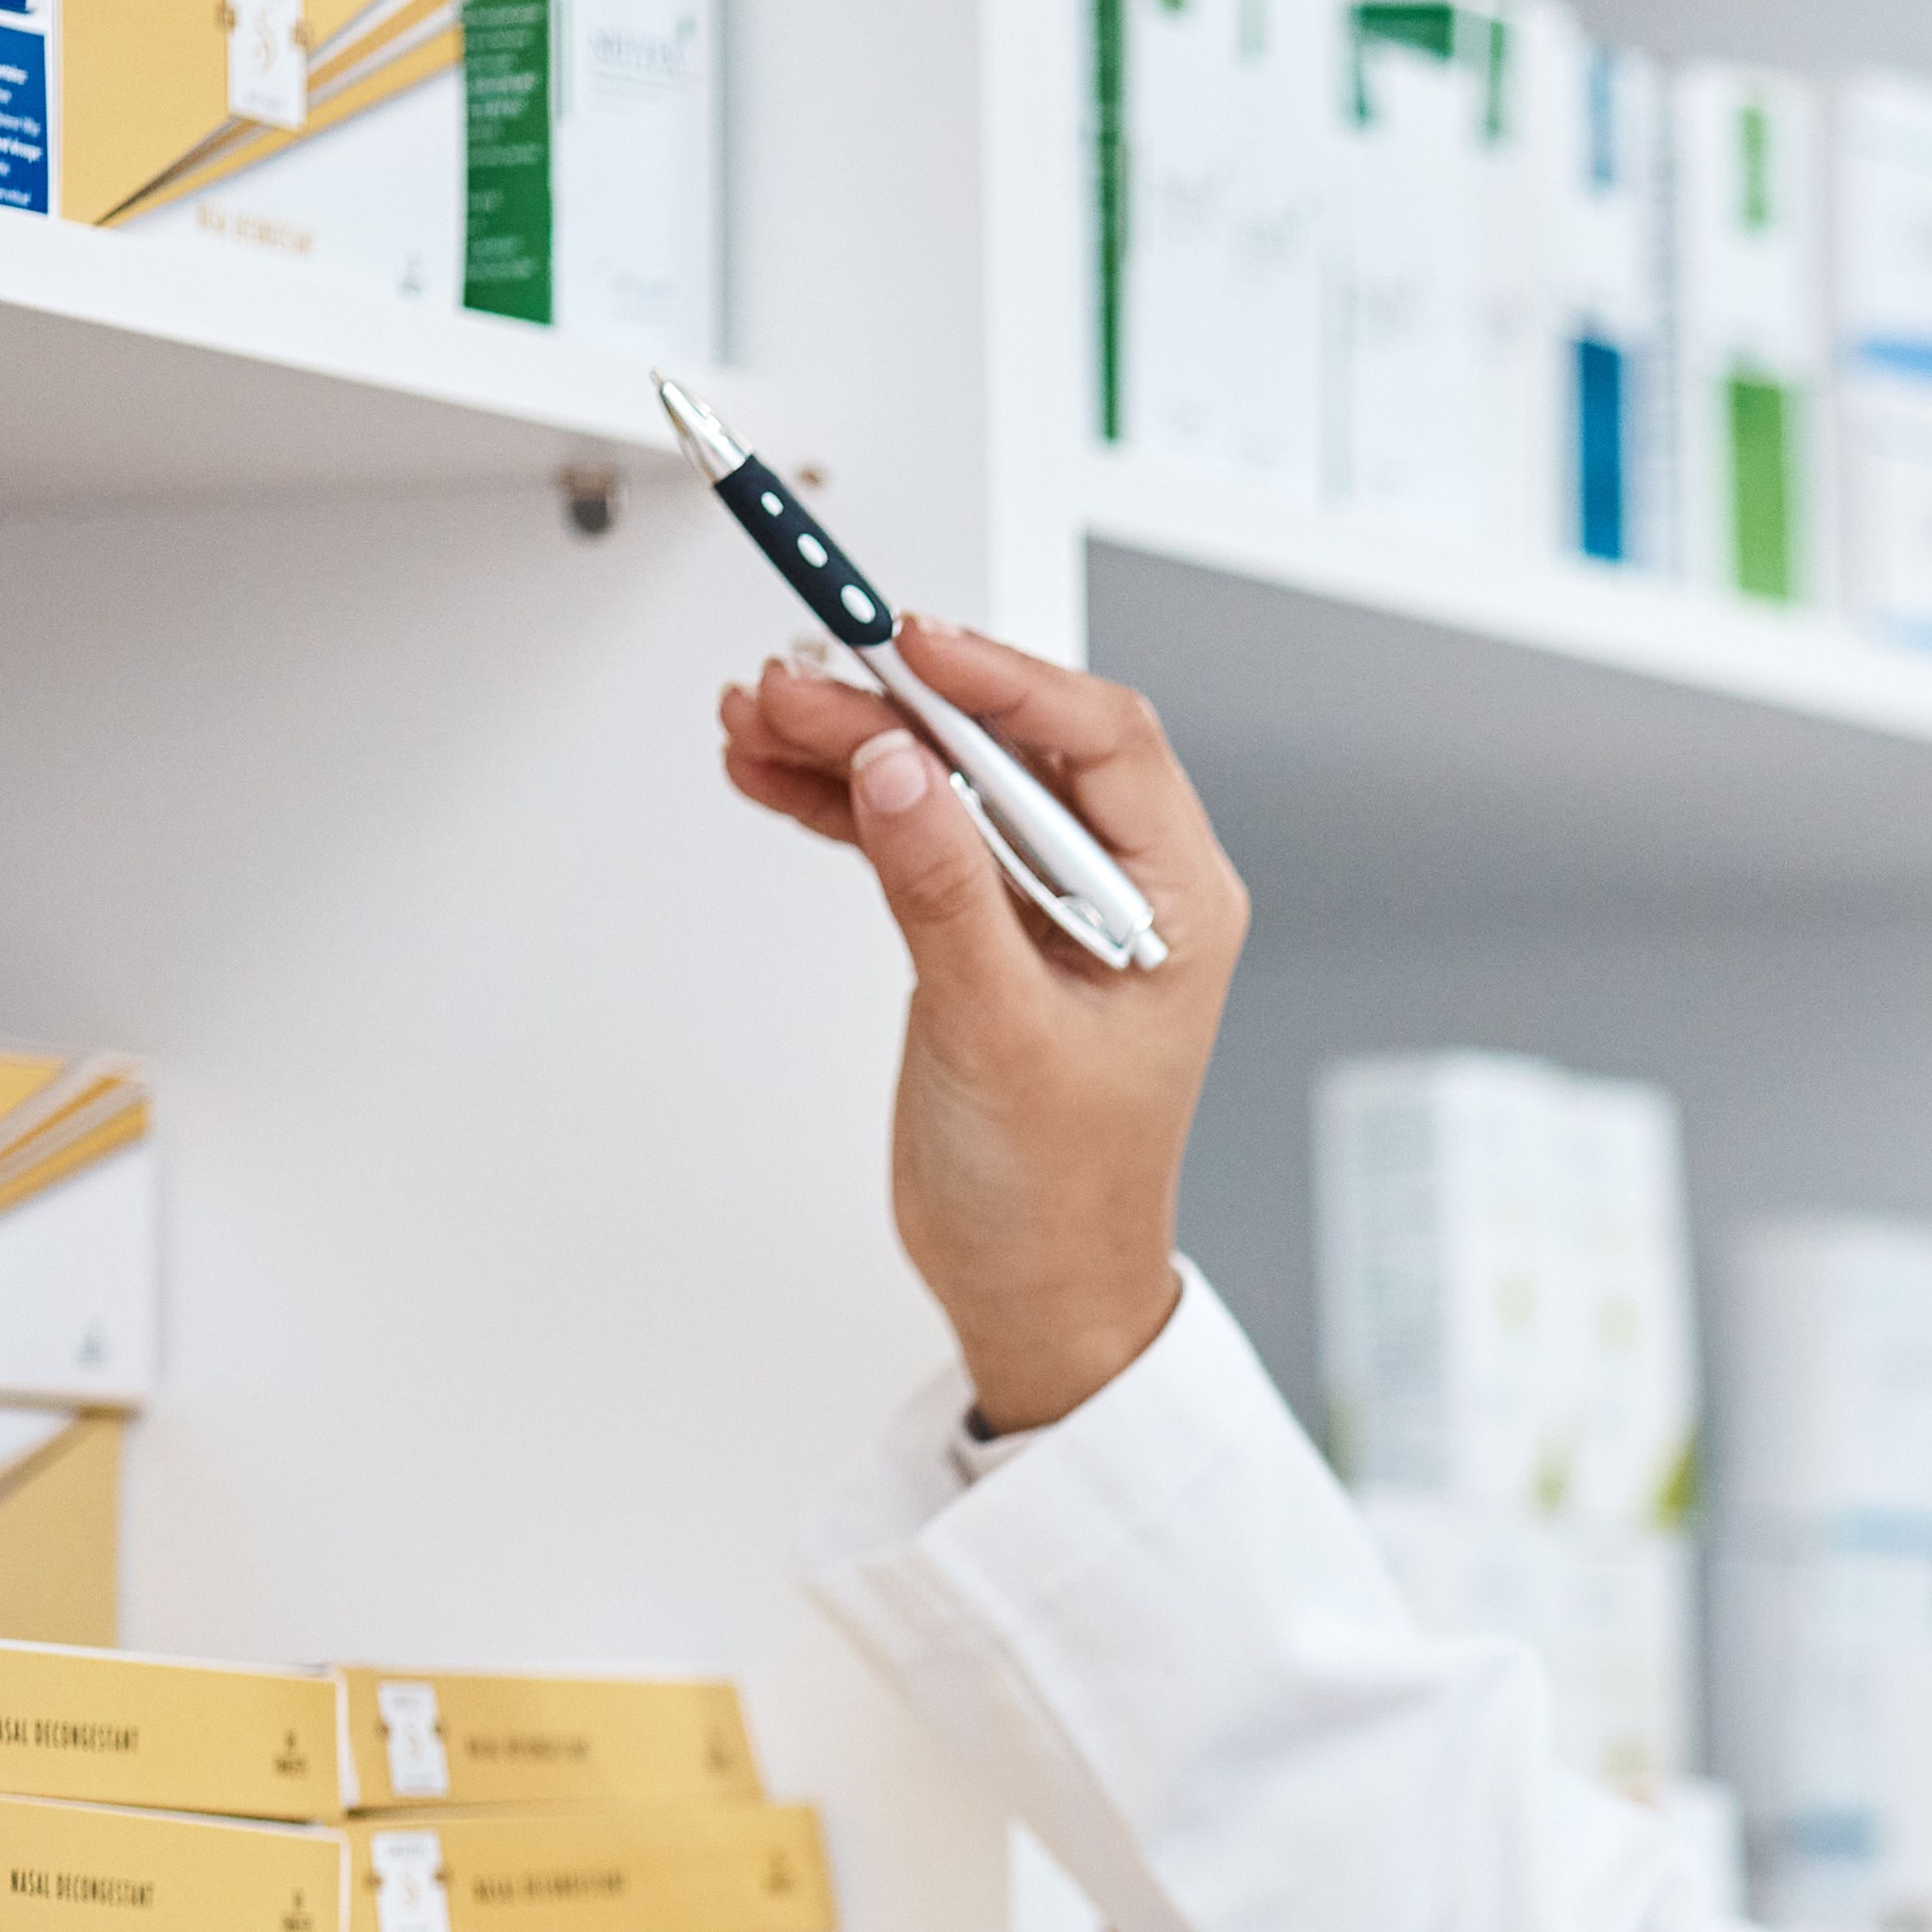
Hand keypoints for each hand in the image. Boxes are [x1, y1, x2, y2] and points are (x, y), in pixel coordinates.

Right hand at [712, 623, 1242, 1433]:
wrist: (1031, 1286)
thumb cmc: (1058, 1190)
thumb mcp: (997, 1032)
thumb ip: (944, 890)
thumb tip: (898, 766)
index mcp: (1176, 899)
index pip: (1101, 739)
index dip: (1003, 677)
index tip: (907, 646)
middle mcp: (1119, 884)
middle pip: (1006, 744)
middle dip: (895, 706)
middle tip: (793, 685)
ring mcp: (1044, 902)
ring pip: (946, 780)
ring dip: (849, 745)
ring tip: (755, 720)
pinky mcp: (978, 927)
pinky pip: (909, 831)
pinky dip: (840, 802)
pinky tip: (771, 774)